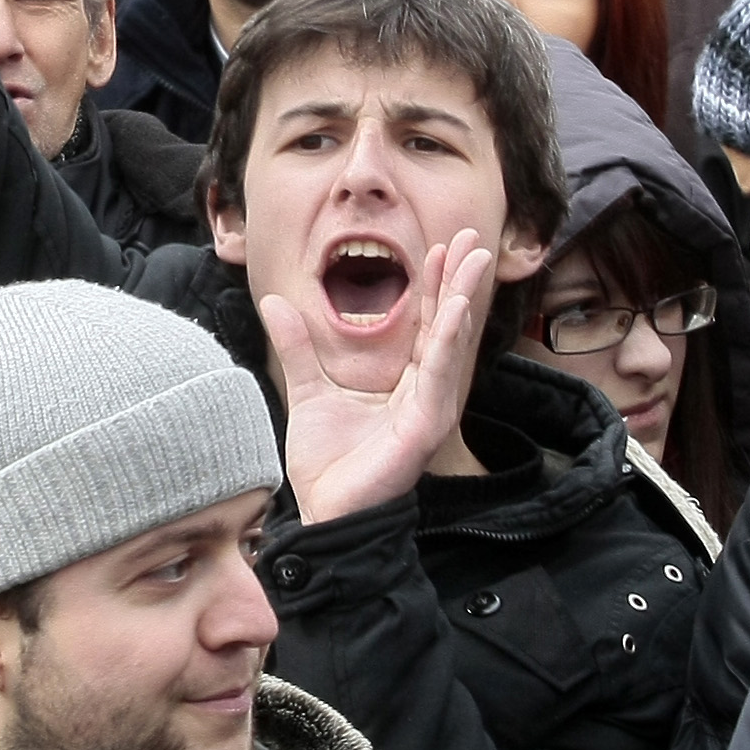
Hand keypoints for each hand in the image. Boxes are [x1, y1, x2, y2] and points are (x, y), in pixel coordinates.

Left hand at [263, 230, 496, 526]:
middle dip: (460, 280)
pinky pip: (439, 375)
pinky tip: (456, 308)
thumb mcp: (309, 389)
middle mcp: (425, 392)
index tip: (442, 245)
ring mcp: (430, 409)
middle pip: (448, 326)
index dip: (434, 284)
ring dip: (463, 297)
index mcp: (406, 383)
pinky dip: (448, 340)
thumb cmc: (327, 463)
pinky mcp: (425, 426)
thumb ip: (298, 346)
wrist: (322, 512)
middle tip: (474, 237)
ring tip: (474, 260)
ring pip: (451, 343)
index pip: (426, 324)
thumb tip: (274, 300)